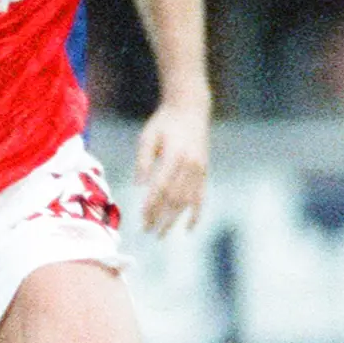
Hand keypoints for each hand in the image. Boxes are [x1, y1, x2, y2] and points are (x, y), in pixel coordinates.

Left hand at [132, 96, 212, 232]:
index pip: (162, 188)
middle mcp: (190, 165)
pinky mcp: (204, 171)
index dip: (152, 206)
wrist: (190, 109)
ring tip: (161, 233)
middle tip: (147, 231)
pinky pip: (201, 197)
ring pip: (187, 201)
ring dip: (174, 219)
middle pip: (174, 198)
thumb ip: (143, 160)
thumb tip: (139, 185)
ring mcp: (200, 169)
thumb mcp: (148, 137)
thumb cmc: (164, 123)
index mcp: (175, 156)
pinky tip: (188, 228)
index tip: (142, 220)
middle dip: (160, 217)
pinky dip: (196, 214)